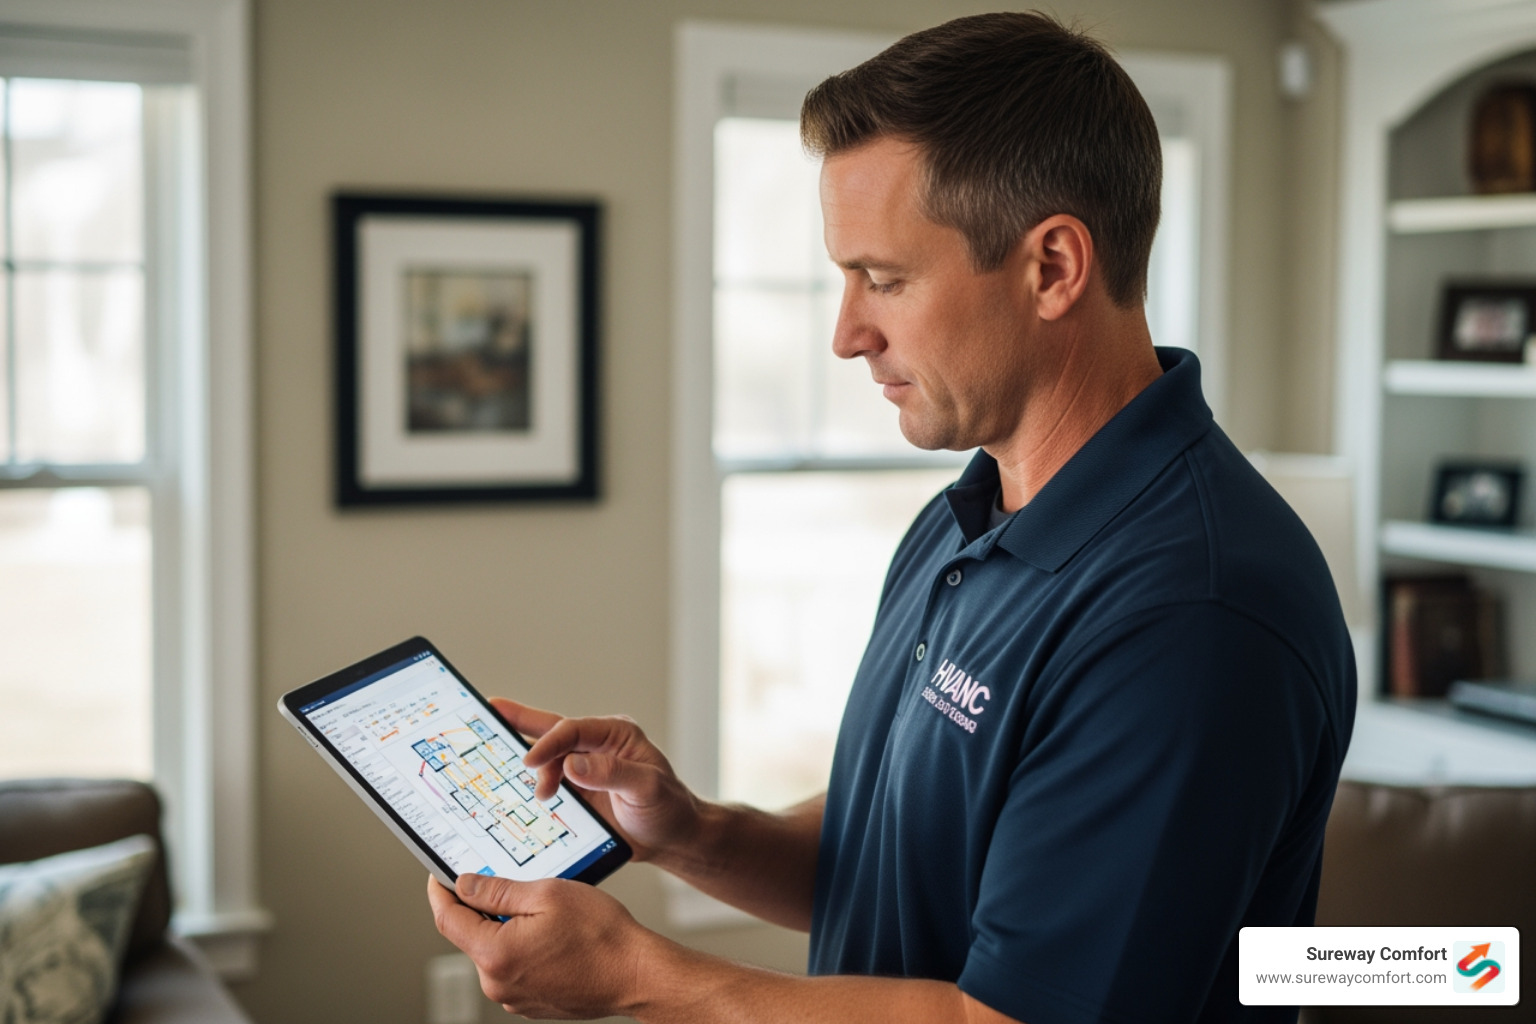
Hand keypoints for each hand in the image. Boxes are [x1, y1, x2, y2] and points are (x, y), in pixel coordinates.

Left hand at [428, 873, 651, 1019]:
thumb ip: (497, 891)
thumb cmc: (601, 934)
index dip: (440, 892)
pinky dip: (522, 947)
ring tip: (545, 913)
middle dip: (483, 908)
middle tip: (511, 884)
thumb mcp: (547, 894)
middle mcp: (497, 984)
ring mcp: (514, 998)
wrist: (637, 974)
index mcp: (495, 955)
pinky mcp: (531, 1003)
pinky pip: (513, 968)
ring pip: (494, 951)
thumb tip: (464, 884)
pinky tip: (552, 935)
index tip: (438, 876)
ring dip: (506, 928)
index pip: (447, 919)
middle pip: (471, 936)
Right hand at [491, 698, 700, 862]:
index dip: (549, 743)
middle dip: (521, 721)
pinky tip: (520, 793)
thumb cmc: (669, 808)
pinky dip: (534, 785)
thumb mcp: (647, 789)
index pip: (573, 729)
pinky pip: (549, 781)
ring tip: (540, 795)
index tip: (529, 762)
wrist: (673, 838)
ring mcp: (585, 766)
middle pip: (553, 729)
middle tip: (490, 712)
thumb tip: (572, 764)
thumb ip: (612, 773)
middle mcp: (597, 745)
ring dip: (534, 770)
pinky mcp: (578, 790)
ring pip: (548, 756)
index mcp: (616, 734)